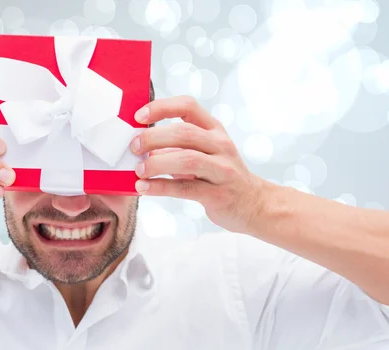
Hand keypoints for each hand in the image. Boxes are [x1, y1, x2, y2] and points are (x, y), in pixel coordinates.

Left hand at [129, 96, 265, 232]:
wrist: (254, 204)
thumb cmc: (219, 176)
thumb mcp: (203, 153)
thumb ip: (176, 147)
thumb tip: (139, 145)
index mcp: (214, 130)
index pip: (188, 106)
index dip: (161, 107)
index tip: (138, 116)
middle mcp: (221, 145)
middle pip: (184, 133)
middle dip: (153, 138)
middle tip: (133, 147)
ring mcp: (222, 169)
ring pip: (187, 160)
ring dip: (157, 163)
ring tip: (138, 170)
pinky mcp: (219, 194)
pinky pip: (186, 188)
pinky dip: (161, 187)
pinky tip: (144, 188)